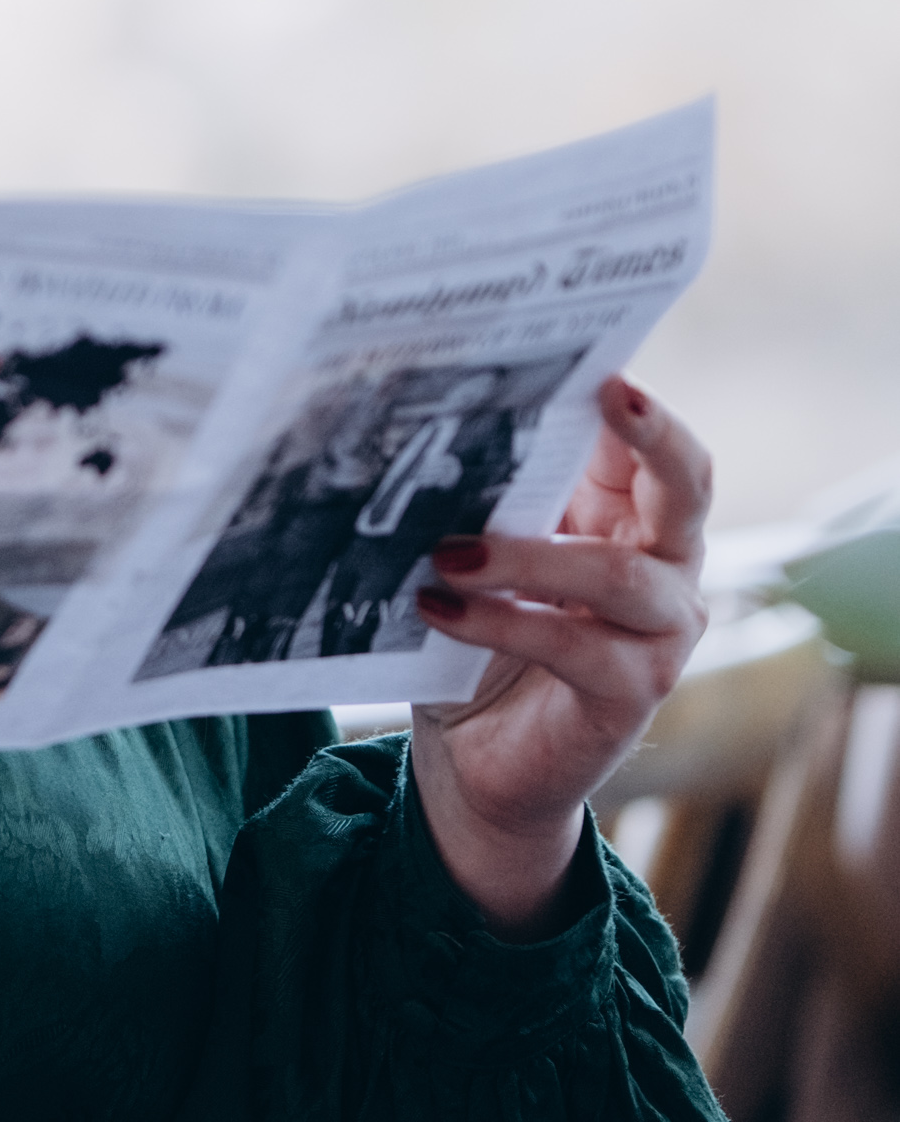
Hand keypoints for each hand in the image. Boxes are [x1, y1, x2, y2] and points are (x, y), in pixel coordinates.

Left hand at [407, 377, 711, 931]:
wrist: (478, 763)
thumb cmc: (478, 641)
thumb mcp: (481, 554)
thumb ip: (489, 497)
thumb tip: (434, 417)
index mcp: (631, 518)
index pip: (653, 445)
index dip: (633, 401)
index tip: (596, 357)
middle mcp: (665, 569)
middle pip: (687, 485)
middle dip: (653, 434)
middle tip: (605, 391)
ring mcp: (659, 635)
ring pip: (616, 576)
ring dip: (527, 556)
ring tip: (446, 550)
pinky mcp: (630, 693)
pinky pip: (572, 643)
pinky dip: (499, 621)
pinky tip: (436, 608)